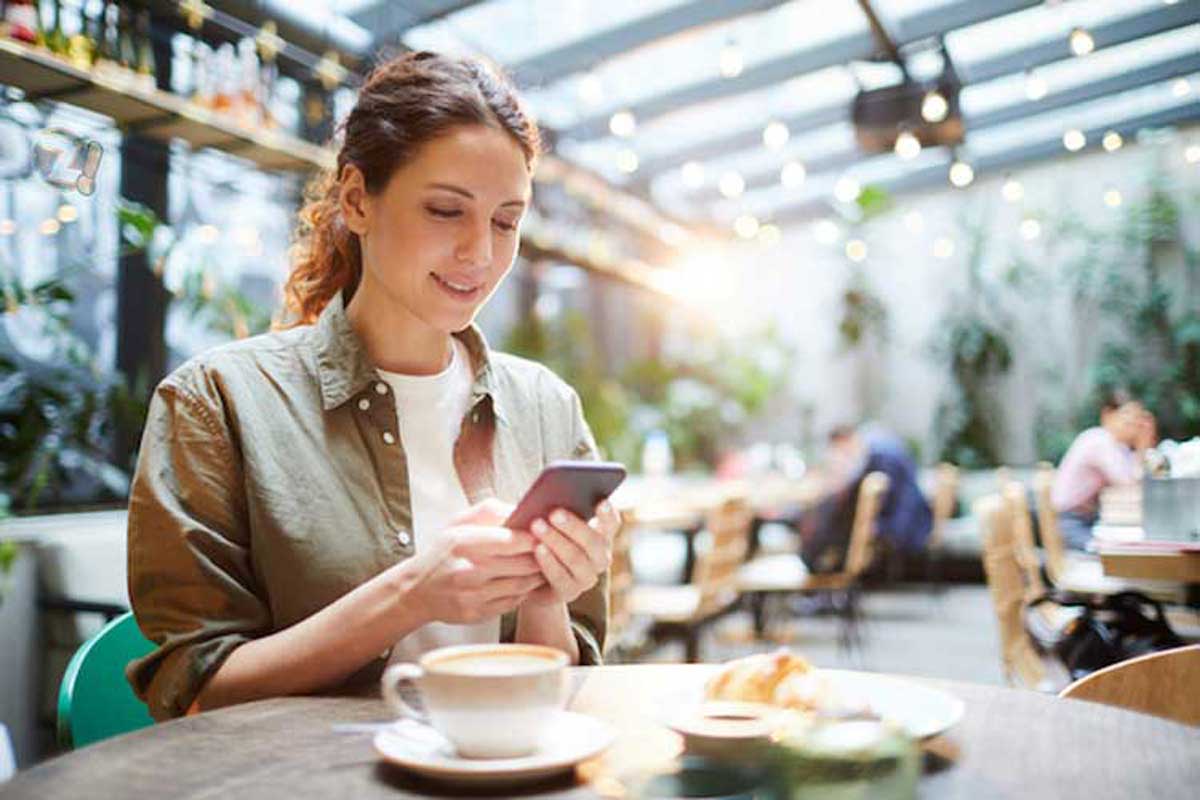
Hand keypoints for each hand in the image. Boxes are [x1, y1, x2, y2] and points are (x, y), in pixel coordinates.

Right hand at [398, 500, 545, 624]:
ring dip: (537, 574)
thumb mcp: (458, 523)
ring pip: (522, 585)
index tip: (544, 531)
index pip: (510, 540)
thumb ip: (490, 511)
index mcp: (462, 543)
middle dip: (541, 556)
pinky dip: (524, 591)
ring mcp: (472, 595)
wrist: (416, 590)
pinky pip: (513, 602)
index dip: (533, 536)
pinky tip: (525, 581)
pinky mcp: (477, 613)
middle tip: (551, 548)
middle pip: (522, 564)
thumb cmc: (443, 552)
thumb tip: (521, 508)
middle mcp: (468, 571)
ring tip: (542, 564)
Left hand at [524, 500, 620, 606]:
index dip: (608, 514)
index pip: (612, 523)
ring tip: (537, 526)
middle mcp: (600, 558)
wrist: (535, 581)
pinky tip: (537, 548)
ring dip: (556, 541)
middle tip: (554, 512)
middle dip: (573, 526)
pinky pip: (561, 577)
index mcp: (602, 536)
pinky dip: (548, 561)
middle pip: (593, 542)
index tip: (601, 501)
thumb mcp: (555, 526)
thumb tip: (549, 497)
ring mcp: (587, 577)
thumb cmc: (546, 540)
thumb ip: (559, 513)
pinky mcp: (570, 592)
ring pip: (576, 558)